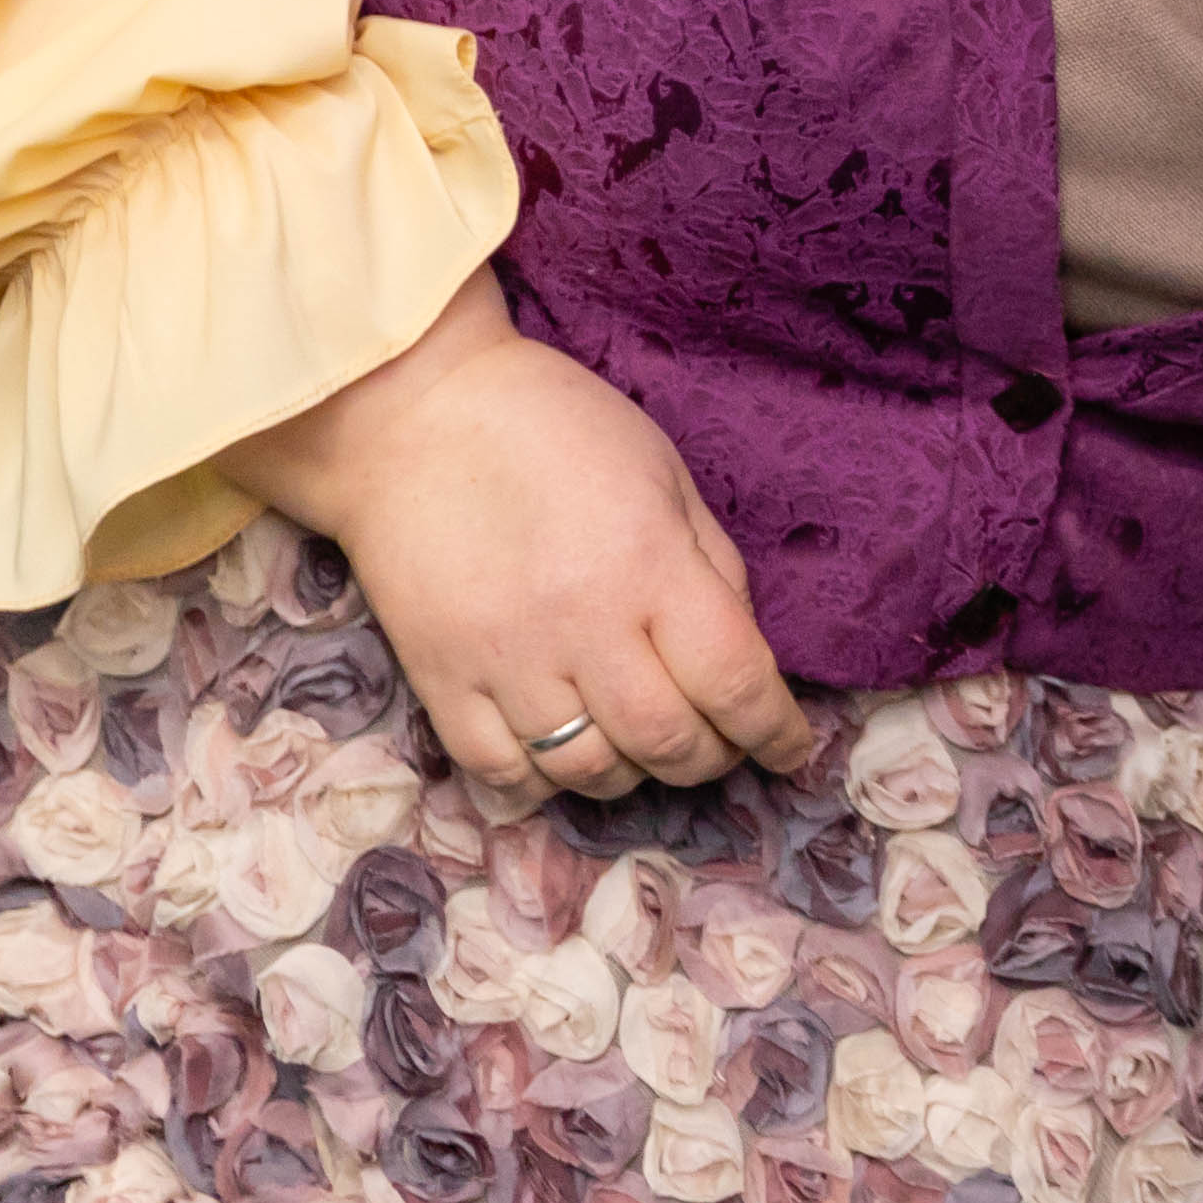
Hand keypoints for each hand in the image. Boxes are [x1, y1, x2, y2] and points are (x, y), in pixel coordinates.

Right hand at [213, 267, 814, 806]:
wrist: (410, 419)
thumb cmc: (554, 428)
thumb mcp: (664, 473)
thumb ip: (710, 566)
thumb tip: (741, 649)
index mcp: (649, 564)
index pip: (734, 680)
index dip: (774, 732)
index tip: (792, 749)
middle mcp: (581, 626)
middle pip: (666, 741)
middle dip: (711, 759)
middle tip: (721, 744)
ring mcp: (503, 662)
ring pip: (586, 771)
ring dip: (633, 775)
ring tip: (644, 746)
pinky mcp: (437, 681)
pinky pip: (500, 773)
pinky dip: (544, 784)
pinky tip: (566, 755)